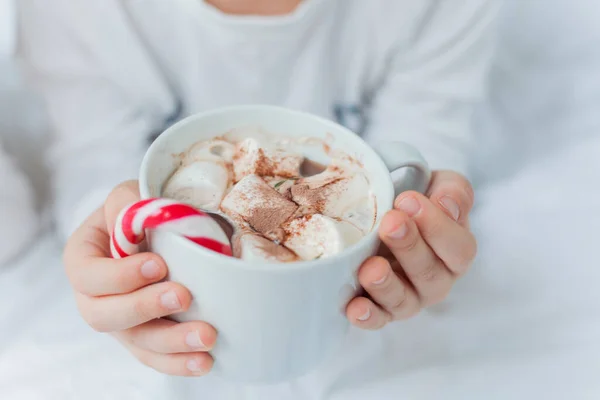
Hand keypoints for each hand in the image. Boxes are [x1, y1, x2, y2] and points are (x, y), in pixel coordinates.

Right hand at [63, 180, 215, 375]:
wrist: (160, 230)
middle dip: (145, 309)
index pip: (88, 275)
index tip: (159, 265)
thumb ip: (128, 202)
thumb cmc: (139, 211)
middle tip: (183, 297)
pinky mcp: (146, 338)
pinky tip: (204, 361)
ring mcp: (121, 321)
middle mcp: (95, 296)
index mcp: (83, 258)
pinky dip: (179, 362)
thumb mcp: (129, 195)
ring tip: (205, 337)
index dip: (119, 276)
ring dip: (171, 343)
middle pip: (105, 316)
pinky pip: (156, 357)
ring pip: (136, 342)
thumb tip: (143, 214)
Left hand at [346, 171, 475, 328]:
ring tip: (370, 268)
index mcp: (456, 252)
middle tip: (390, 223)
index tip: (409, 201)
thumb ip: (453, 192)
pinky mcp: (380, 308)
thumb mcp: (440, 186)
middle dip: (409, 248)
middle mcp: (436, 280)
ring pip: (403, 301)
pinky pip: (377, 319)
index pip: (458, 248)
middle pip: (429, 274)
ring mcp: (408, 297)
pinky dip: (367, 316)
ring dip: (387, 285)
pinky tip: (355, 308)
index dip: (437, 227)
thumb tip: (447, 204)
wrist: (383, 210)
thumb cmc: (417, 200)